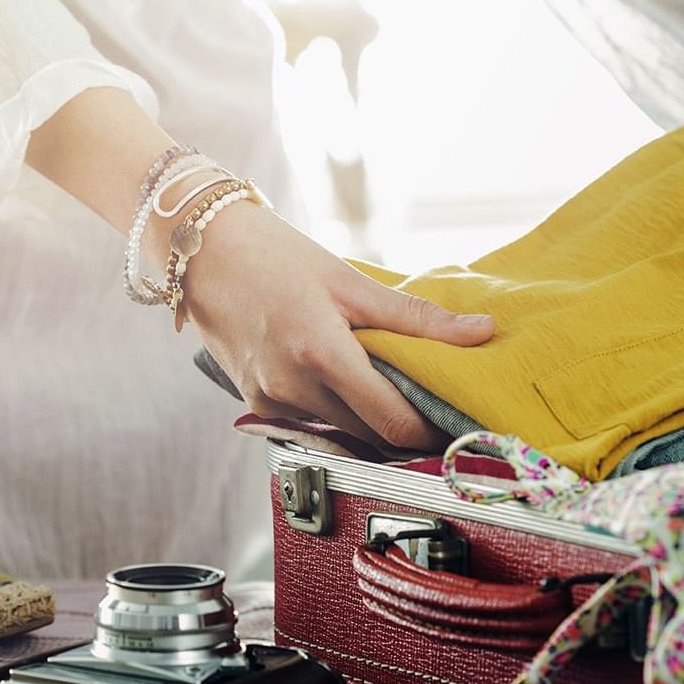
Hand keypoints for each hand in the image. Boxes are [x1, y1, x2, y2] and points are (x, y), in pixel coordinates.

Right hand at [179, 203, 493, 449]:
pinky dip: (339, 408)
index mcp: (323, 355)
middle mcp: (293, 388)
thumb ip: (418, 317)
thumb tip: (482, 331)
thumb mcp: (352, 281)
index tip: (455, 420)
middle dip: (407, 425)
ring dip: (373, 417)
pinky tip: (347, 379)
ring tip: (396, 385)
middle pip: (372, 434)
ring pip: (344, 431)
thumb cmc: (276, 255)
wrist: (200, 249)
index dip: (431, 430)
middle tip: (437, 404)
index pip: (393, 422)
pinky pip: (313, 420)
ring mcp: (271, 400)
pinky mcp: (257, 402)